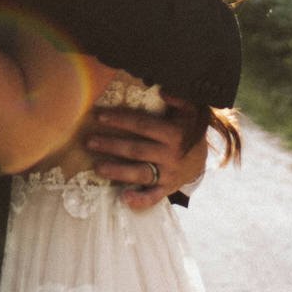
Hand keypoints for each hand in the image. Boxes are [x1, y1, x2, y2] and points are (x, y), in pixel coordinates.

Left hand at [86, 99, 209, 209]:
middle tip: (89, 142)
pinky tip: (124, 198)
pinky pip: (154, 197)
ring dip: (118, 171)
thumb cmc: (188, 130)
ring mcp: (169, 174)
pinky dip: (140, 200)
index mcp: (173, 134)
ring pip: (141, 173)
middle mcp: (170, 155)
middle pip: (136, 150)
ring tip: (97, 167)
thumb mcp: (190, 111)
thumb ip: (179, 99)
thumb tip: (163, 90)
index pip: (142, 125)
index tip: (100, 116)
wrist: (202, 159)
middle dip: (111, 145)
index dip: (121, 120)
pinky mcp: (168, 188)